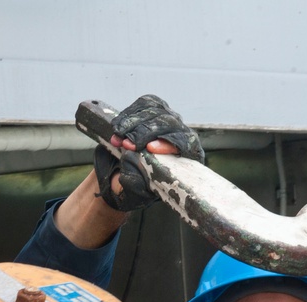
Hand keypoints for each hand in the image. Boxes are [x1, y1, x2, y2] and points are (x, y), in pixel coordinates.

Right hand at [93, 94, 203, 211]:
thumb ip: (137, 185)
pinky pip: (144, 104)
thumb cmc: (143, 184)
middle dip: (144, 134)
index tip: (150, 149)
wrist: (132, 171)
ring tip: (118, 138)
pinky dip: (128, 115)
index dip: (168, 144)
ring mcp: (169, 118)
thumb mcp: (139, 192)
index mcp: (188, 156)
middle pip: (169, 124)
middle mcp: (182, 133)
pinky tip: (117, 128)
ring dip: (133, 124)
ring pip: (155, 111)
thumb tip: (132, 167)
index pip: (185, 143)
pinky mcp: (156, 109)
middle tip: (126, 145)